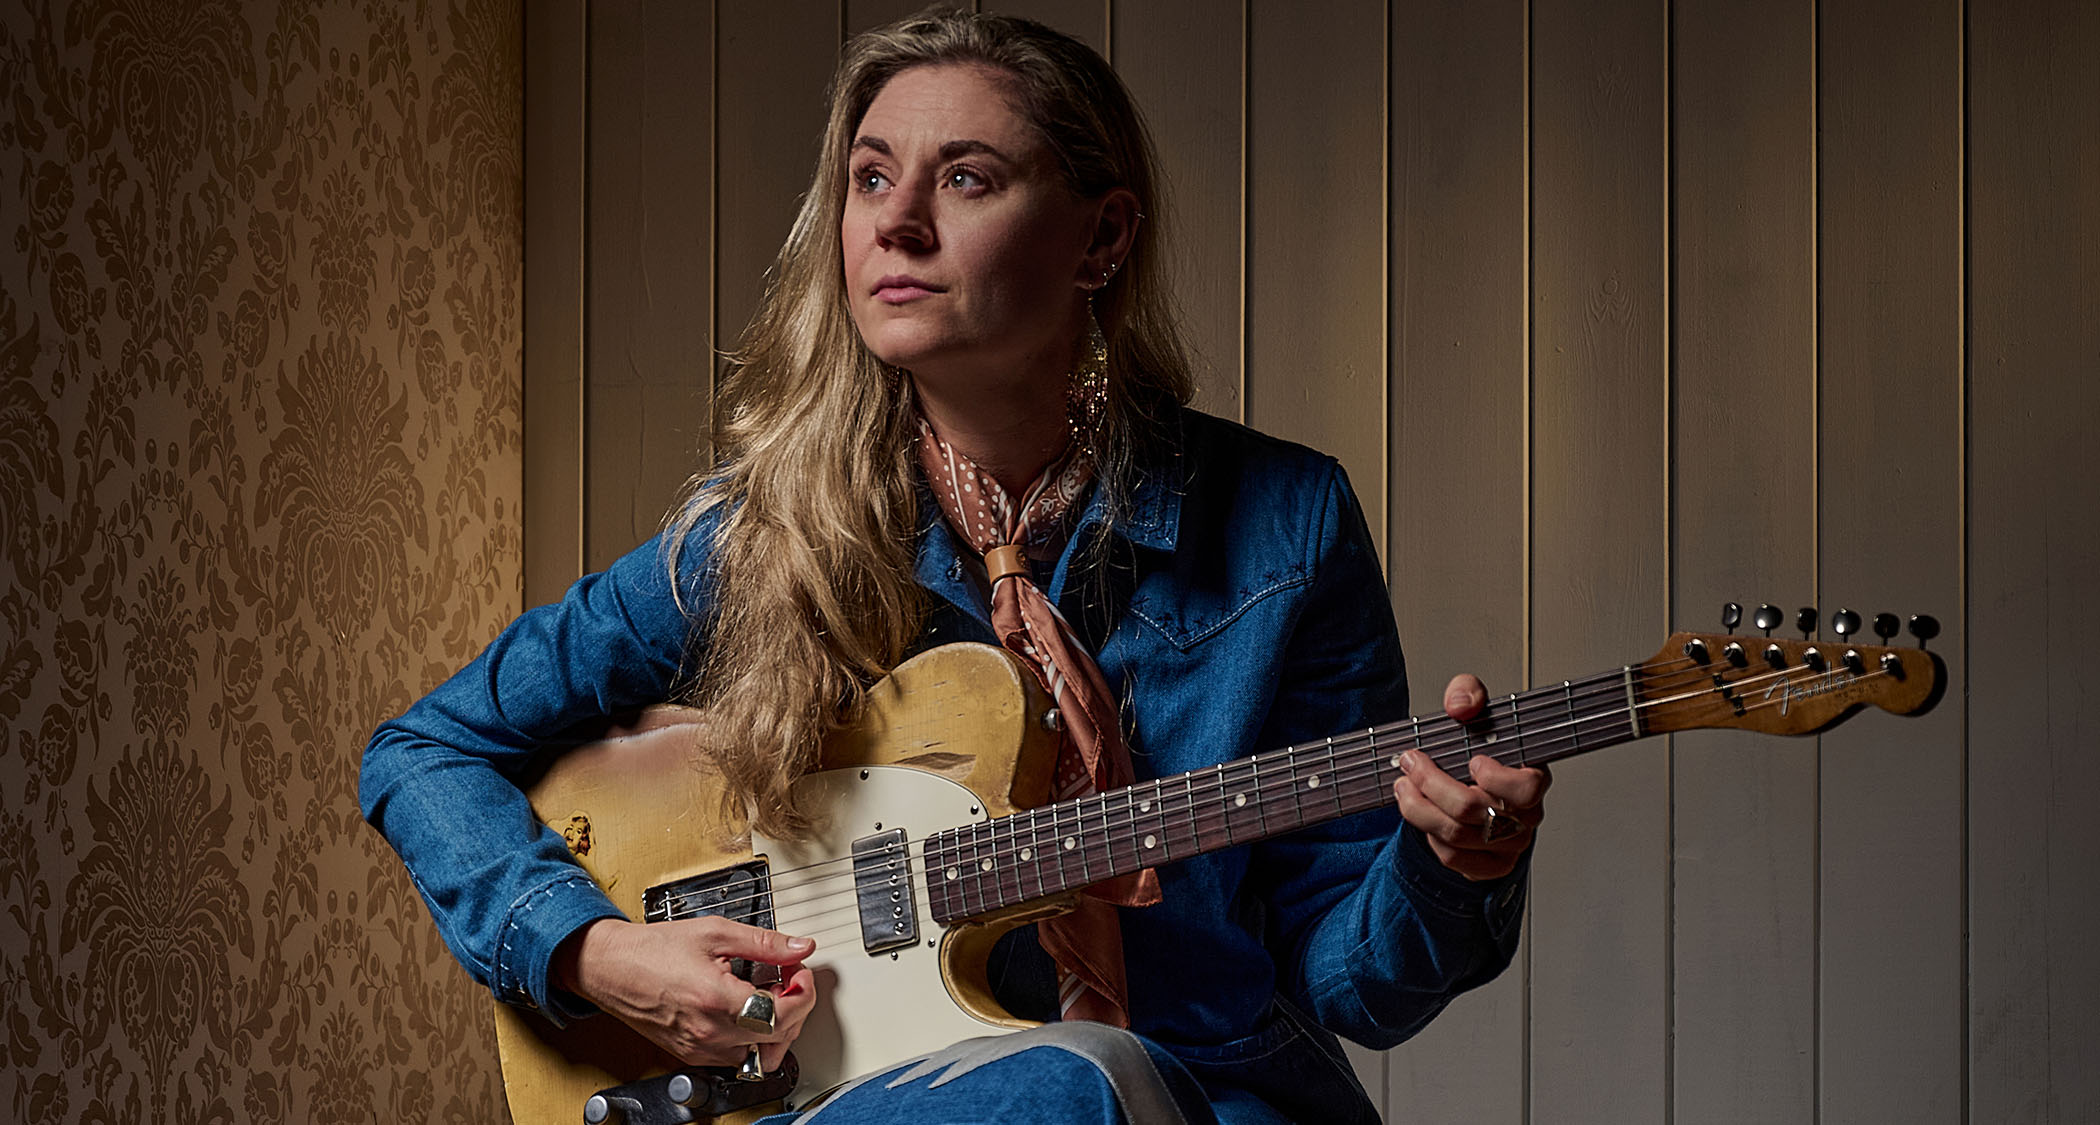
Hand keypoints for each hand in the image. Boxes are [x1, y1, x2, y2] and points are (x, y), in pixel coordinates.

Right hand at [553, 916, 818, 1070]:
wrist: (612, 968)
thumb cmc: (653, 950)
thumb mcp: (715, 932)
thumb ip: (764, 942)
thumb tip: (800, 947)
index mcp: (716, 999)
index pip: (783, 1014)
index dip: (803, 992)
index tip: (799, 972)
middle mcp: (709, 1032)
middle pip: (778, 1038)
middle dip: (795, 1006)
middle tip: (788, 978)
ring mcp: (700, 1048)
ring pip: (761, 1054)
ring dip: (776, 1027)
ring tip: (767, 995)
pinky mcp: (692, 1054)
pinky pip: (736, 1057)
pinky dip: (752, 1037)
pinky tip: (746, 1009)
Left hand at [1390, 673, 1550, 880]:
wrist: (1472, 779)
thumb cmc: (1480, 746)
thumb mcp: (1474, 707)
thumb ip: (1468, 693)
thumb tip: (1460, 706)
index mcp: (1533, 779)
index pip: (1526, 789)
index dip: (1496, 778)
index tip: (1473, 760)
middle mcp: (1526, 817)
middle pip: (1474, 812)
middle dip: (1431, 784)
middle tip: (1410, 763)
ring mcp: (1509, 846)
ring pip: (1457, 838)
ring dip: (1419, 809)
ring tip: (1403, 786)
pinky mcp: (1489, 866)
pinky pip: (1453, 860)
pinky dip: (1429, 838)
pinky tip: (1422, 814)